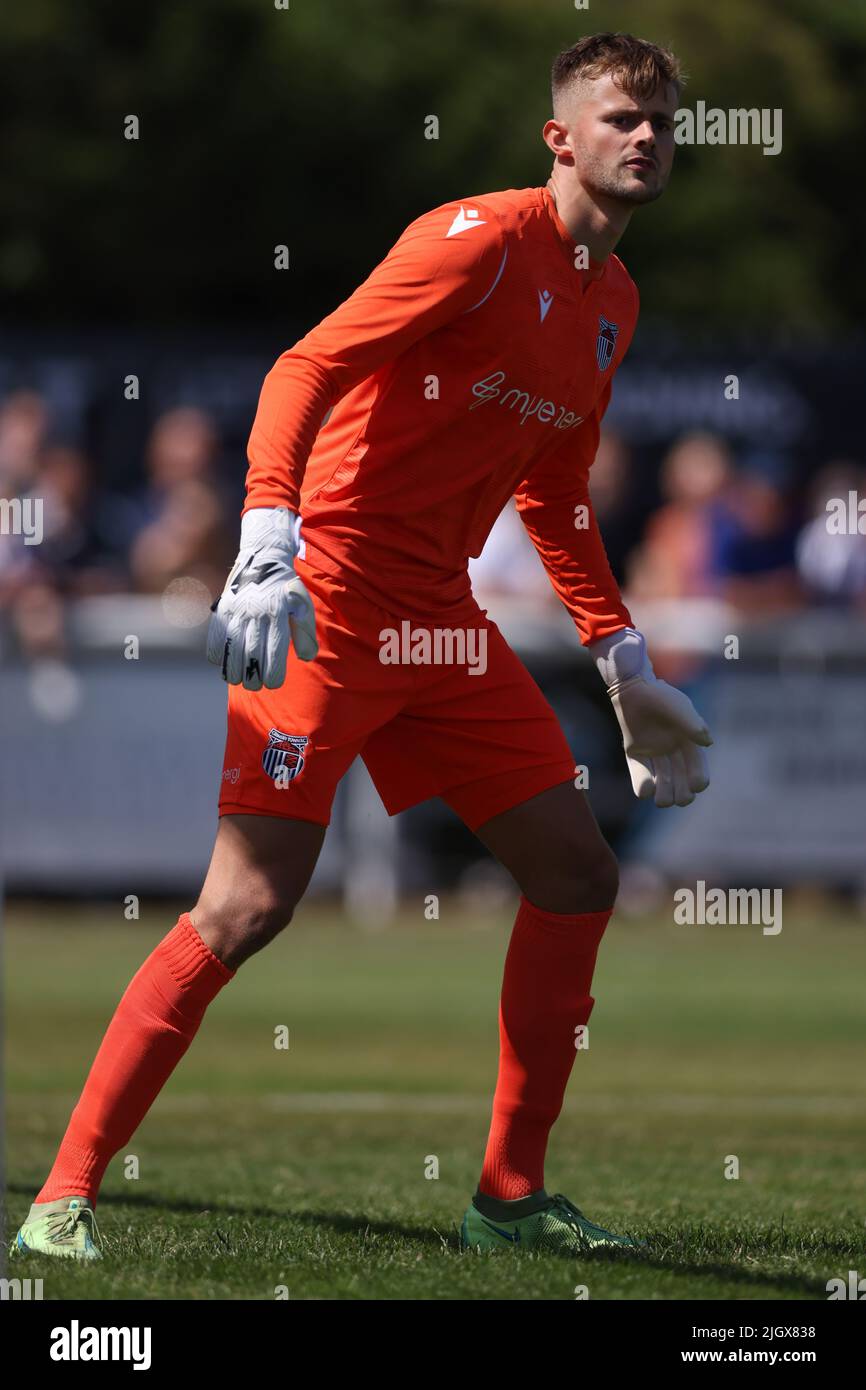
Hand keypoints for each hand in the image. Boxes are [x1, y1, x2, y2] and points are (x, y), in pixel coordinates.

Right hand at [207, 507, 317, 689]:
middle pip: (252, 654)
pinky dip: (218, 655)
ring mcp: (237, 610)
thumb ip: (305, 633)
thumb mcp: (302, 606)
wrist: (263, 559)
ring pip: (232, 649)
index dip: (273, 673)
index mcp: (278, 612)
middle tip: (256, 685)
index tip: (273, 683)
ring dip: (234, 671)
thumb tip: (306, 657)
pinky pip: (216, 638)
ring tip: (239, 679)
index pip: (274, 650)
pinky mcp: (223, 609)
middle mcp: (256, 611)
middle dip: (253, 677)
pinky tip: (225, 663)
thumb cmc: (286, 590)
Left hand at [588, 627, 711, 807]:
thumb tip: (707, 742)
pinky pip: (640, 771)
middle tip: (681, 799)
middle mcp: (672, 749)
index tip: (698, 786)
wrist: (633, 688)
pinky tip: (646, 791)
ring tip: (662, 801)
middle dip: (682, 792)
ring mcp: (654, 751)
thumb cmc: (660, 696)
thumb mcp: (678, 708)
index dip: (699, 778)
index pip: (697, 765)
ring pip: (662, 778)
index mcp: (688, 740)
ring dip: (664, 792)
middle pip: (680, 777)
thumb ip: (691, 723)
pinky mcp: (635, 752)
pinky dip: (642, 783)